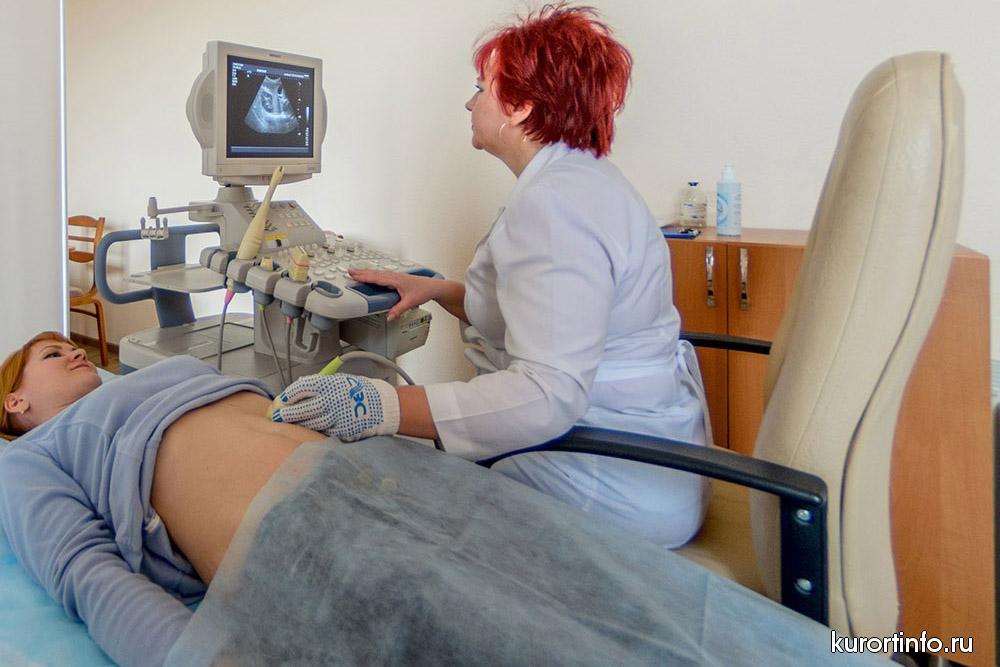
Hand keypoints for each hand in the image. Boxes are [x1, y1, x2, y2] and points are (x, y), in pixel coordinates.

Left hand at [271, 373, 399, 441]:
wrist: (381, 405)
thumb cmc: (358, 391)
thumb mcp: (339, 380)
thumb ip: (318, 384)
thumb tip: (296, 389)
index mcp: (330, 385)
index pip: (301, 389)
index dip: (287, 395)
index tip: (280, 400)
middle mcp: (331, 401)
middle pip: (301, 409)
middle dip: (286, 414)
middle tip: (276, 417)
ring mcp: (336, 417)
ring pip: (309, 424)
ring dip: (297, 425)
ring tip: (289, 426)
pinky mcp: (341, 431)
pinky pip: (322, 433)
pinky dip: (314, 432)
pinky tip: (307, 432)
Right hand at [348, 269, 442, 320]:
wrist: (433, 286)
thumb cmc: (424, 291)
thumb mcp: (410, 302)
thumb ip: (398, 310)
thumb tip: (389, 317)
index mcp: (396, 280)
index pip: (377, 278)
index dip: (364, 277)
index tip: (354, 276)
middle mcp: (395, 276)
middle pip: (375, 273)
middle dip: (362, 272)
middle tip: (349, 271)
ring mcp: (396, 276)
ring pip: (378, 273)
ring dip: (367, 272)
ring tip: (356, 272)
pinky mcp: (397, 278)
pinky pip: (382, 275)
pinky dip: (374, 274)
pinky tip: (371, 275)